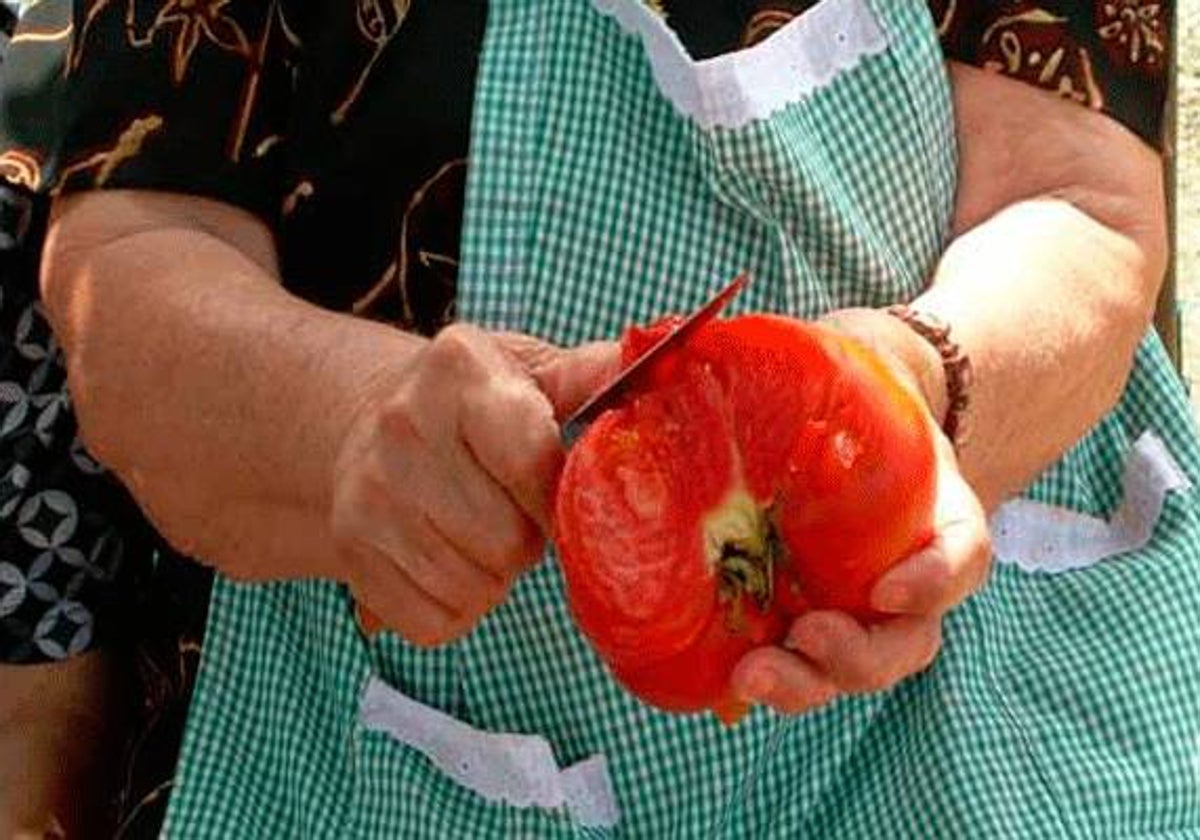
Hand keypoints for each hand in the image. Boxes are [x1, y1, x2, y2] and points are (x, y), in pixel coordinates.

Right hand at [330, 325, 617, 646]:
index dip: (557, 496)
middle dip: (526, 538)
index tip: (561, 495)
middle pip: (505, 539)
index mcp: (458, 370)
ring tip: (480, 533)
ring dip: (494, 577)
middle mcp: (402, 426)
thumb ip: (591, 376)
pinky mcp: (349, 549)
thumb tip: (649, 366)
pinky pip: (433, 622)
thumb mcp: (529, 371)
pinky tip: (449, 562)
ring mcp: (367, 492)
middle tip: (514, 512)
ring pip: (472, 586)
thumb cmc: (472, 402)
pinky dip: (456, 609)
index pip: (528, 460)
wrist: (369, 421)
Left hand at [730, 308, 991, 713]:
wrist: (847, 411)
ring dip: (807, 683)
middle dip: (856, 658)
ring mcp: (852, 604)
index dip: (935, 579)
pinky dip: (767, 674)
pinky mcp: (800, 617)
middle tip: (806, 637)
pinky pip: (792, 661)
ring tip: (750, 675)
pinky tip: (719, 671)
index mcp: (932, 511)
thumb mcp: (845, 354)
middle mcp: (902, 571)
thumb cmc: (849, 384)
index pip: (960, 554)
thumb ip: (807, 347)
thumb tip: (686, 330)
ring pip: (849, 669)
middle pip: (904, 641)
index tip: (888, 587)